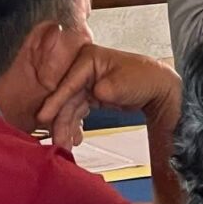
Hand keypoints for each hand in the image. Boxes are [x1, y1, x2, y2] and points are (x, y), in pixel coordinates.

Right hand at [36, 44, 180, 150]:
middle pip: (65, 97)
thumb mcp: (124, 83)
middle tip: (57, 141)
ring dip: (65, 127)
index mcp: (89, 58)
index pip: (68, 82)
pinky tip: (74, 139)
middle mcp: (84, 68)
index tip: (44, 117)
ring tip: (65, 145)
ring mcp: (86, 82)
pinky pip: (77, 111)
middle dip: (60, 120)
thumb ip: (107, 88)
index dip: (56, 101)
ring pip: (69, 107)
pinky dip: (74, 125)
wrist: (158, 88)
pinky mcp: (91, 94)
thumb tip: (96, 93)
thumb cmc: (144, 78)